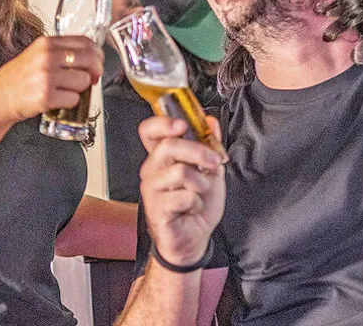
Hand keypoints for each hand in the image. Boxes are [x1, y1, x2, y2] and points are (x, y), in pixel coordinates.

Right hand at [0, 36, 103, 123]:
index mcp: (46, 43)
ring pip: (83, 81)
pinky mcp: (46, 96)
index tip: (97, 62)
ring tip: (65, 91)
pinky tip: (58, 100)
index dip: (97, 54)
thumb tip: (89, 60)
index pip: (85, 42)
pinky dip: (70, 103)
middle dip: (95, 72)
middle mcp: (46, 57)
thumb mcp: (36, 55)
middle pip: (90, 59)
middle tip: (91, 79)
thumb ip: (60, 53)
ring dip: (80, 89)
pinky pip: (74, 99)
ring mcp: (46, 76)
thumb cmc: (16, 79)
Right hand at [139, 116, 225, 266]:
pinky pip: (183, 196)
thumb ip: (210, 145)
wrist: (195, 239)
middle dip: (198, 152)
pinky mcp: (157, 209)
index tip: (183, 125)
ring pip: (180, 172)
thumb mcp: (210, 171)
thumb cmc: (197, 206)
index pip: (149, 131)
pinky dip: (196, 203)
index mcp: (162, 157)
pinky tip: (191, 208)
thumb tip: (211, 122)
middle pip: (168, 146)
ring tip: (200, 193)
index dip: (163, 123)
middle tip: (212, 163)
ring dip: (201, 183)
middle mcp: (152, 170)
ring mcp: (152, 190)